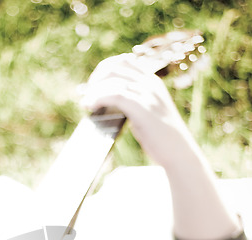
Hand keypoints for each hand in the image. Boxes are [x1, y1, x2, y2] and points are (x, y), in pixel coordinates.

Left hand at [81, 53, 199, 169]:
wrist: (179, 153)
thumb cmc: (162, 138)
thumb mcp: (149, 112)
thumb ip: (135, 102)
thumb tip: (107, 102)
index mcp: (152, 81)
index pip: (123, 61)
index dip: (104, 69)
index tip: (93, 84)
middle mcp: (150, 84)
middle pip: (115, 67)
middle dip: (96, 78)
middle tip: (86, 94)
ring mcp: (148, 95)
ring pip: (112, 81)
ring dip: (94, 90)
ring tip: (85, 103)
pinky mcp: (143, 109)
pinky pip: (115, 95)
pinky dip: (98, 98)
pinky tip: (90, 106)